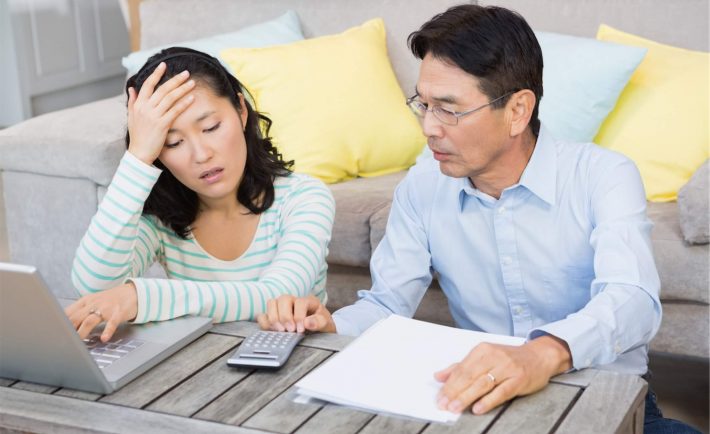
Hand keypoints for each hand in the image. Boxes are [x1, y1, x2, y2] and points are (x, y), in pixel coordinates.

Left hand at [64, 282, 138, 341]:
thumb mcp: (93, 301)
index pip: (68, 313)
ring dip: (82, 332)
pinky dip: (108, 331)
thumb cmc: (111, 299)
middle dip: (67, 329)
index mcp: (86, 301)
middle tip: (62, 341)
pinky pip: (112, 322)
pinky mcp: (119, 312)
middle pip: (76, 317)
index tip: (54, 334)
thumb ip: (80, 312)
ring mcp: (106, 308)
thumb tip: (64, 325)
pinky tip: (104, 338)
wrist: (133, 292)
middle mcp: (94, 303)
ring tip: (77, 342)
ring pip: (90, 320)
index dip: (59, 323)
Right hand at [127, 62, 195, 164]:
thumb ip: (132, 101)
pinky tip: (191, 98)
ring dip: (182, 89)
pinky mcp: (162, 125)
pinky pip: (175, 111)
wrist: (139, 153)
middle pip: (162, 89)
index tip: (164, 65)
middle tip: (186, 73)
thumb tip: (132, 88)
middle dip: (175, 80)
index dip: (156, 74)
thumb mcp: (131, 116)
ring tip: (192, 83)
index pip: (148, 84)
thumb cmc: (137, 135)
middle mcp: (145, 108)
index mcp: (138, 104)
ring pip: (170, 98)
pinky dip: (183, 104)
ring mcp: (154, 116)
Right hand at [256, 295, 335, 333]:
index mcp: (308, 301)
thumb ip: (320, 322)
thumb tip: (307, 323)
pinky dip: (265, 323)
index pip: (300, 302)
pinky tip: (274, 332)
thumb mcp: (327, 325)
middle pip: (283, 299)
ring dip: (274, 318)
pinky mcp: (273, 317)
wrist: (319, 331)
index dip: (299, 316)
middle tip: (290, 330)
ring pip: (271, 303)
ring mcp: (282, 308)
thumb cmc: (322, 326)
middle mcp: (293, 301)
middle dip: (285, 316)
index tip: (301, 330)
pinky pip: (263, 315)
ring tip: (281, 331)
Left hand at [434, 335, 571, 414]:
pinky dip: (488, 401)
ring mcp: (507, 368)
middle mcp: (494, 357)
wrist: (540, 356)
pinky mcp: (519, 379)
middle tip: (443, 405)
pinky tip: (478, 408)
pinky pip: (501, 391)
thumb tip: (438, 376)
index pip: (461, 369)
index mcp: (483, 350)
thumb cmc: (509, 358)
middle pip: (469, 376)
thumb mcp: (484, 357)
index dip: (449, 385)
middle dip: (454, 392)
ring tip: (455, 408)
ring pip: (482, 384)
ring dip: (466, 397)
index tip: (439, 398)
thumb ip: (460, 366)